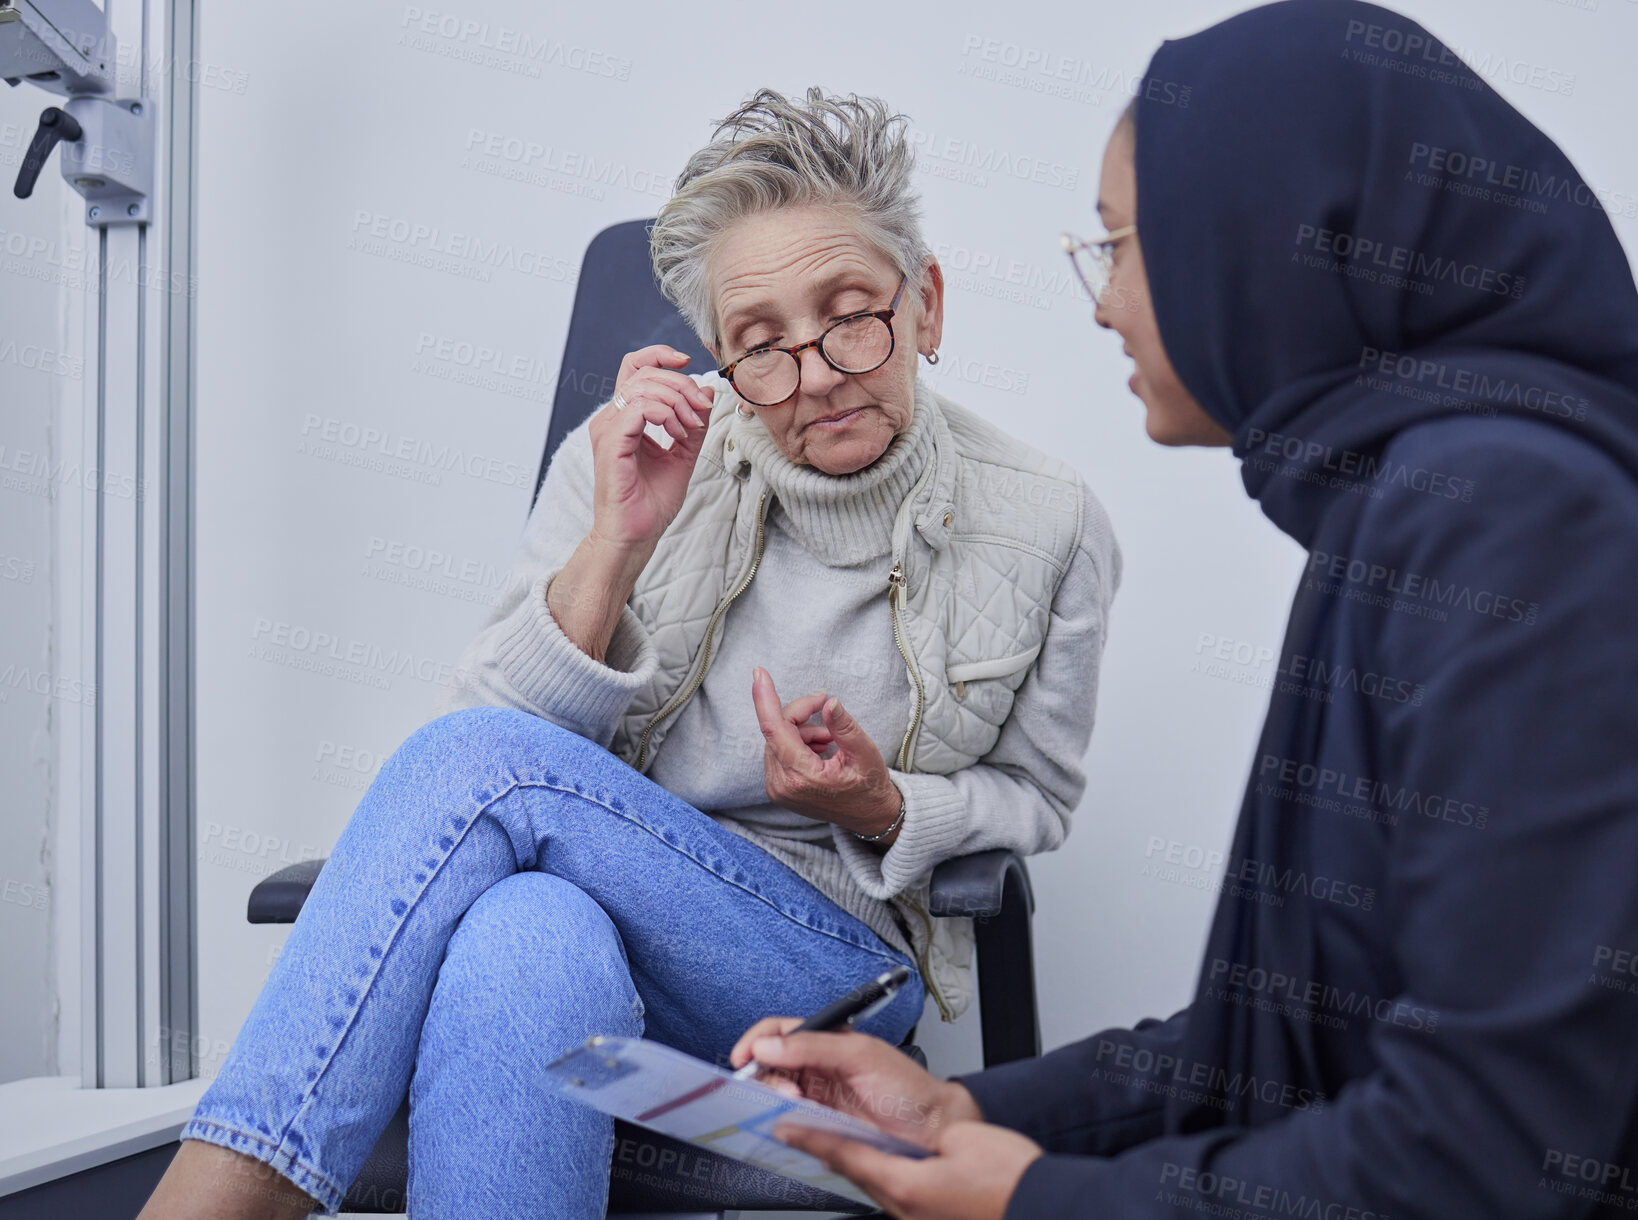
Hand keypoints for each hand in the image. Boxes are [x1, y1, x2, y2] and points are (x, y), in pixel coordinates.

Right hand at [587, 345, 717, 550]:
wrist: (635, 535)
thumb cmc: (650, 503)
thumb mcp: (682, 455)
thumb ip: (693, 424)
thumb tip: (706, 393)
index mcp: (624, 418)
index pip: (635, 368)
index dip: (659, 356)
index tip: (686, 362)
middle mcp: (611, 419)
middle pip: (646, 374)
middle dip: (682, 385)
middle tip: (702, 409)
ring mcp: (608, 429)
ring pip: (644, 386)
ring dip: (677, 401)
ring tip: (690, 429)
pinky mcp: (611, 442)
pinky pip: (640, 408)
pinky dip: (667, 415)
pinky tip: (678, 435)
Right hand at [728, 1021, 980, 1147]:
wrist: (931, 1129)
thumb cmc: (906, 1087)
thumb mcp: (860, 1055)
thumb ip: (813, 1047)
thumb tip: (768, 1045)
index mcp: (826, 1039)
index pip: (779, 1031)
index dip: (756, 1041)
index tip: (743, 1058)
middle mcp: (818, 1066)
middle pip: (770, 1063)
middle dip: (765, 1074)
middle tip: (782, 1089)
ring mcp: (818, 1096)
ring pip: (775, 1093)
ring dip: (775, 1098)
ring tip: (795, 1104)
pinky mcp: (820, 1125)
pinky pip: (788, 1121)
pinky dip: (783, 1121)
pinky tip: (795, 1123)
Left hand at [751, 667, 901, 838]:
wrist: (869, 817)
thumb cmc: (870, 786)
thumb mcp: (865, 753)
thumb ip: (844, 727)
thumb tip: (829, 703)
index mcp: (802, 776)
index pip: (774, 729)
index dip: (765, 698)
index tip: (759, 672)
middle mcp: (782, 785)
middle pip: (777, 730)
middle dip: (801, 714)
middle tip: (825, 707)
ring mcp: (777, 789)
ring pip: (777, 739)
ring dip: (801, 730)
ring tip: (829, 740)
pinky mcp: (777, 788)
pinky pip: (778, 751)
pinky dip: (797, 742)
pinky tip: (820, 749)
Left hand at [776, 1119, 1042, 1219]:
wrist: (1041, 1208)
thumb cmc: (1010, 1183)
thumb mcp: (966, 1142)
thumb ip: (928, 1137)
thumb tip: (911, 1130)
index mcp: (907, 1185)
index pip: (846, 1155)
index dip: (812, 1137)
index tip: (784, 1126)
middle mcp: (905, 1207)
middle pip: (853, 1171)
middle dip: (826, 1147)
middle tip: (799, 1128)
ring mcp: (915, 1216)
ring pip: (872, 1182)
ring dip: (852, 1160)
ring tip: (832, 1140)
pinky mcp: (928, 1217)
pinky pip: (892, 1191)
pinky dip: (878, 1171)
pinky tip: (882, 1163)